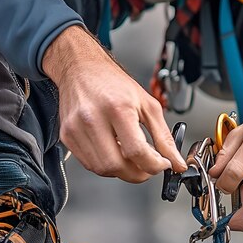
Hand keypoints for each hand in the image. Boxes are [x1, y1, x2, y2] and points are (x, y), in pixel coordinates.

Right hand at [42, 26, 186, 182]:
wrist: (81, 68)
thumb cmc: (113, 83)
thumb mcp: (147, 104)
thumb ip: (163, 137)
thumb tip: (175, 161)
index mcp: (117, 108)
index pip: (136, 151)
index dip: (154, 165)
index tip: (162, 165)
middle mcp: (93, 119)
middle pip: (116, 166)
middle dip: (137, 174)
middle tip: (147, 166)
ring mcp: (76, 129)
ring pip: (102, 169)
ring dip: (121, 171)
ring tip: (130, 156)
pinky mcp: (67, 136)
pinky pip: (89, 164)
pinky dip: (106, 165)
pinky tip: (114, 151)